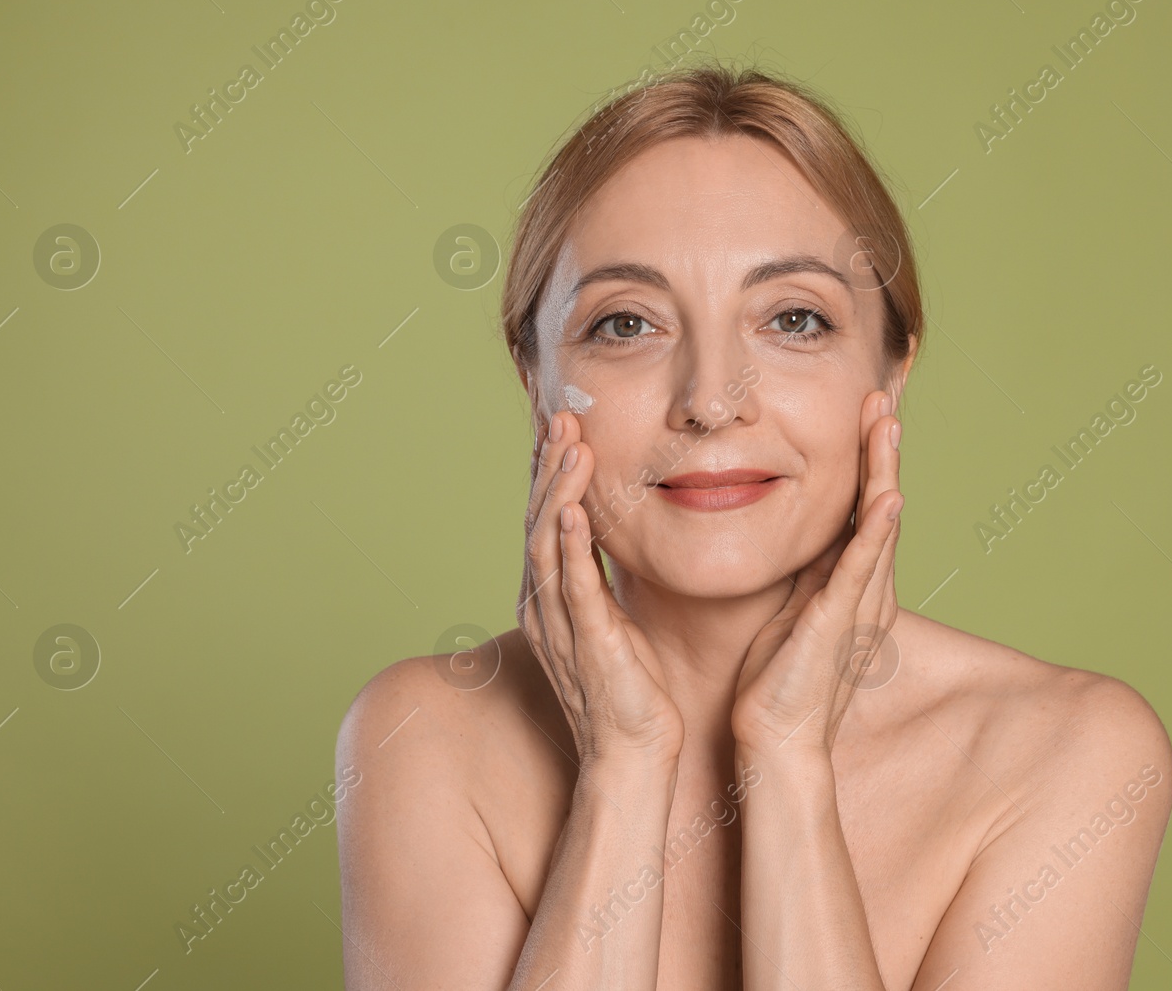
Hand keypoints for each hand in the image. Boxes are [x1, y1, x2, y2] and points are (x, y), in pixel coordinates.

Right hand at [519, 410, 684, 766]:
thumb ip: (602, 578)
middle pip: (537, 521)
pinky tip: (572, 510)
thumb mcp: (612, 619)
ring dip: (557, 492)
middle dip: (548, 468)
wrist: (634, 753)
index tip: (563, 426)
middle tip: (562, 417)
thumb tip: (607, 535)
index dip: (549, 472)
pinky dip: (569, 547)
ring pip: (547, 544)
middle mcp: (544, 607)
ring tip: (570, 446)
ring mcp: (559, 626)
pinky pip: (572, 588)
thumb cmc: (631, 688)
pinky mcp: (586, 645)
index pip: (544, 521)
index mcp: (550, 598)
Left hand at [730, 389, 903, 756]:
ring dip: (884, 472)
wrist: (777, 743)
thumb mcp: (790, 611)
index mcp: (849, 584)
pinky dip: (875, 533)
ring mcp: (856, 607)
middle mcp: (864, 590)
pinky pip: (860, 571)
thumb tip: (792, 534)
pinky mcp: (838, 626)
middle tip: (884, 396)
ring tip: (888, 424)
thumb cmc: (777, 683)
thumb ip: (800, 574)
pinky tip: (887, 498)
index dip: (866, 459)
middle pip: (879, 505)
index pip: (861, 508)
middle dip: (881, 450)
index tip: (864, 412)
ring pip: (876, 526)